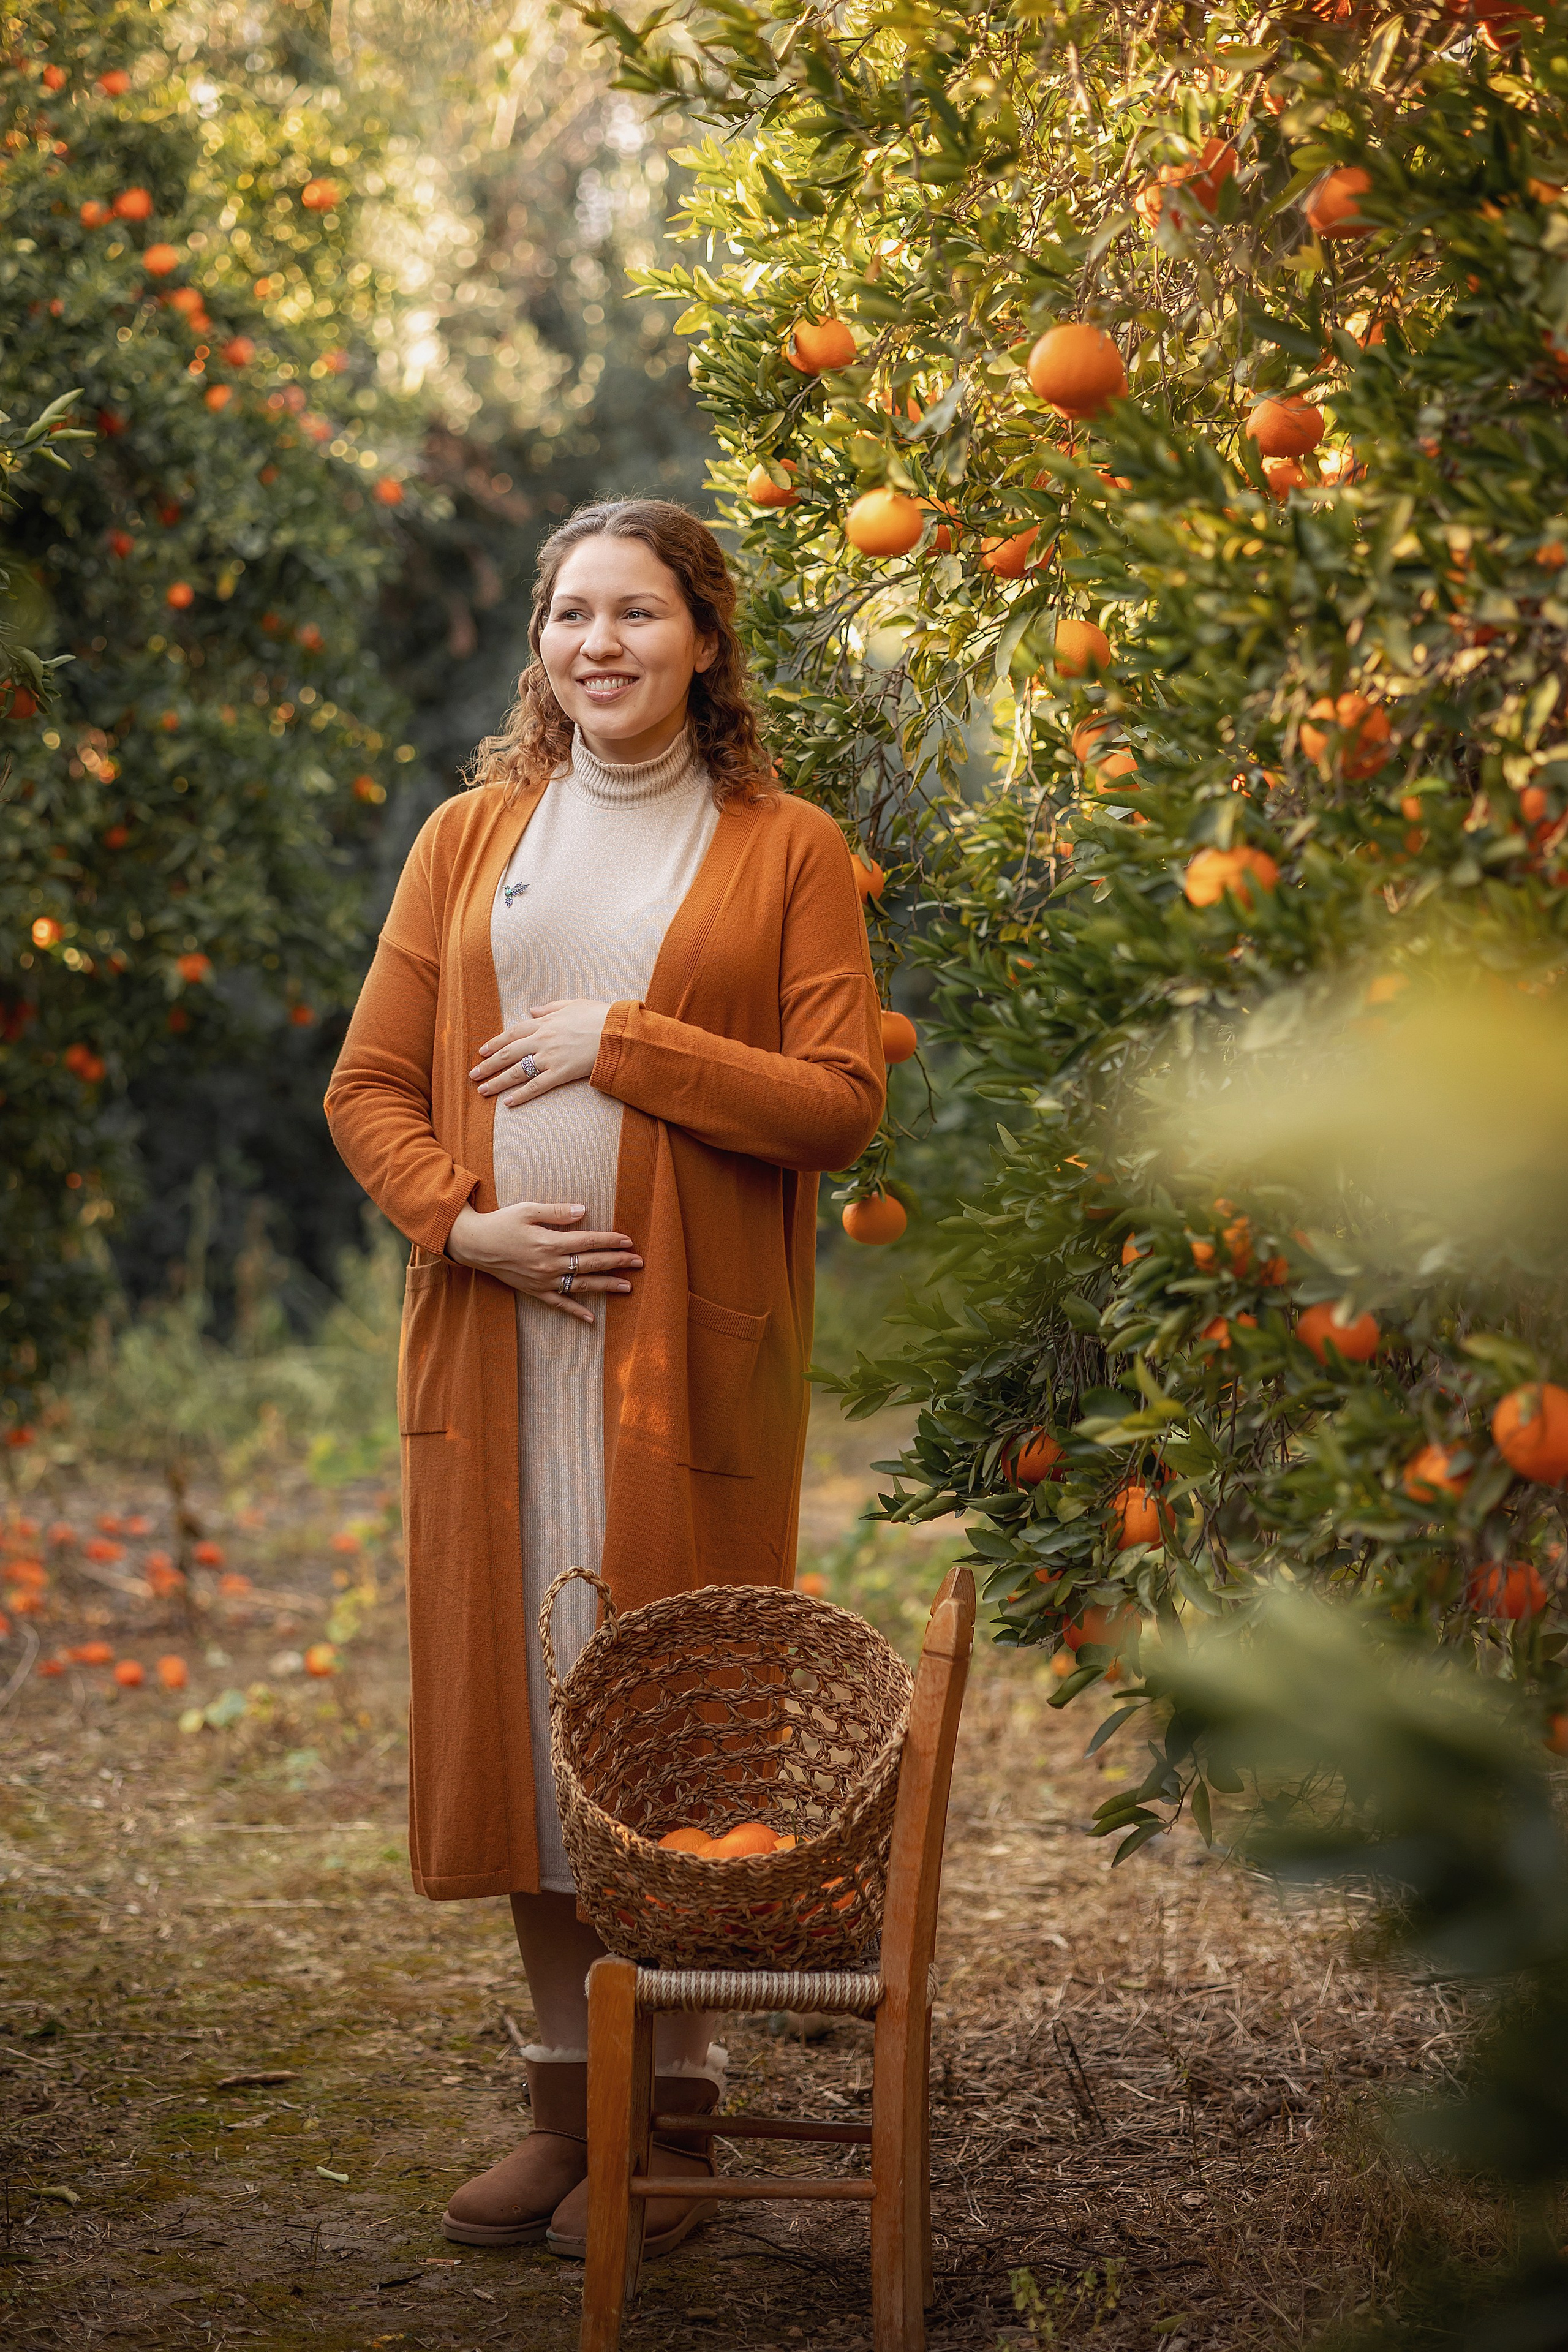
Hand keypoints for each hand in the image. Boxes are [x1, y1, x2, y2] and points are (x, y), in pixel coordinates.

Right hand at [446, 1201, 639, 1325]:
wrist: (475, 1245)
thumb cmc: (501, 1223)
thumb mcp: (527, 1210)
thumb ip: (556, 1212)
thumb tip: (583, 1210)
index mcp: (549, 1242)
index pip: (587, 1242)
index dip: (610, 1241)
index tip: (628, 1241)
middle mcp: (549, 1265)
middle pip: (590, 1264)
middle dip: (617, 1262)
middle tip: (639, 1262)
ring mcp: (543, 1281)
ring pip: (581, 1286)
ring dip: (606, 1286)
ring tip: (628, 1286)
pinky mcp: (534, 1292)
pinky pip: (559, 1304)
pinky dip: (576, 1312)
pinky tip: (592, 1319)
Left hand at [470, 999, 611, 1108]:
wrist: (617, 1032)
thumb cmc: (600, 1016)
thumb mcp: (573, 1003)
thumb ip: (550, 1007)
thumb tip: (532, 1009)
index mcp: (544, 1022)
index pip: (512, 1034)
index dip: (495, 1043)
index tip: (482, 1051)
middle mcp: (542, 1040)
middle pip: (508, 1054)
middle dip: (488, 1065)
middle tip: (473, 1075)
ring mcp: (550, 1058)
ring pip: (517, 1071)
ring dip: (497, 1082)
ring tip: (483, 1090)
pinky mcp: (561, 1073)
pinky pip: (536, 1086)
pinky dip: (520, 1095)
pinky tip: (507, 1103)